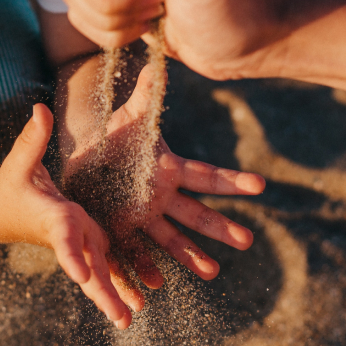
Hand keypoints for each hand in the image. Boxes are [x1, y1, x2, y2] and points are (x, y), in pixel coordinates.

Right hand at [0, 103, 140, 328]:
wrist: (0, 212)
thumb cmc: (11, 184)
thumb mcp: (21, 160)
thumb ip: (32, 138)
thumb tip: (39, 109)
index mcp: (54, 217)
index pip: (64, 238)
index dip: (72, 255)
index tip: (82, 276)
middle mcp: (68, 235)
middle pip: (87, 267)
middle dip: (103, 291)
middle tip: (121, 318)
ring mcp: (77, 242)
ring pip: (98, 273)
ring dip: (113, 295)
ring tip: (129, 319)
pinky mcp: (85, 243)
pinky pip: (103, 268)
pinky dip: (117, 286)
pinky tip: (135, 304)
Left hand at [62, 65, 263, 297]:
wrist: (84, 161)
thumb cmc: (113, 137)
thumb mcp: (129, 117)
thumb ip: (147, 95)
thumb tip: (161, 60)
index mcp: (169, 171)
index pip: (206, 176)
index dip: (232, 181)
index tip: (260, 186)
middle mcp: (161, 198)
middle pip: (196, 214)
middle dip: (220, 227)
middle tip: (247, 240)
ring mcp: (143, 217)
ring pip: (170, 239)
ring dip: (191, 256)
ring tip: (212, 272)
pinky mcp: (119, 231)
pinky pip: (135, 253)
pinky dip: (144, 269)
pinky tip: (155, 285)